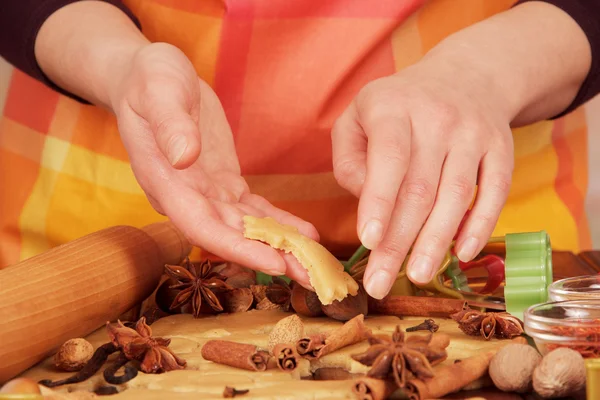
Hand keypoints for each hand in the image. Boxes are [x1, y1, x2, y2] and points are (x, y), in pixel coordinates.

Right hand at [109, 43, 317, 284]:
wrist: (151, 79)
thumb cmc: (149, 80)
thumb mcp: (158, 90)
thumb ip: (171, 124)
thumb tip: (185, 157)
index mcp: (165, 181)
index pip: (201, 226)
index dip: (237, 248)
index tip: (274, 263)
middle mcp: (185, 197)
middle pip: (229, 237)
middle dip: (269, 256)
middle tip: (310, 276)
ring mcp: (205, 193)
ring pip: (245, 229)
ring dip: (280, 246)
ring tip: (315, 263)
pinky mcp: (223, 183)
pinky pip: (253, 210)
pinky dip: (279, 222)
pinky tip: (305, 233)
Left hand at [332, 59, 513, 298]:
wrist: (465, 76)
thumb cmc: (398, 107)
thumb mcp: (357, 117)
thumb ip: (348, 159)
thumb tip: (366, 203)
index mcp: (393, 108)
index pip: (389, 158)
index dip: (379, 201)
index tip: (368, 240)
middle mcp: (436, 118)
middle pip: (419, 189)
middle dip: (398, 242)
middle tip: (380, 283)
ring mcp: (473, 133)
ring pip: (455, 196)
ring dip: (436, 243)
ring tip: (418, 277)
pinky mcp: (500, 148)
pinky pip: (494, 192)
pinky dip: (480, 226)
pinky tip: (463, 254)